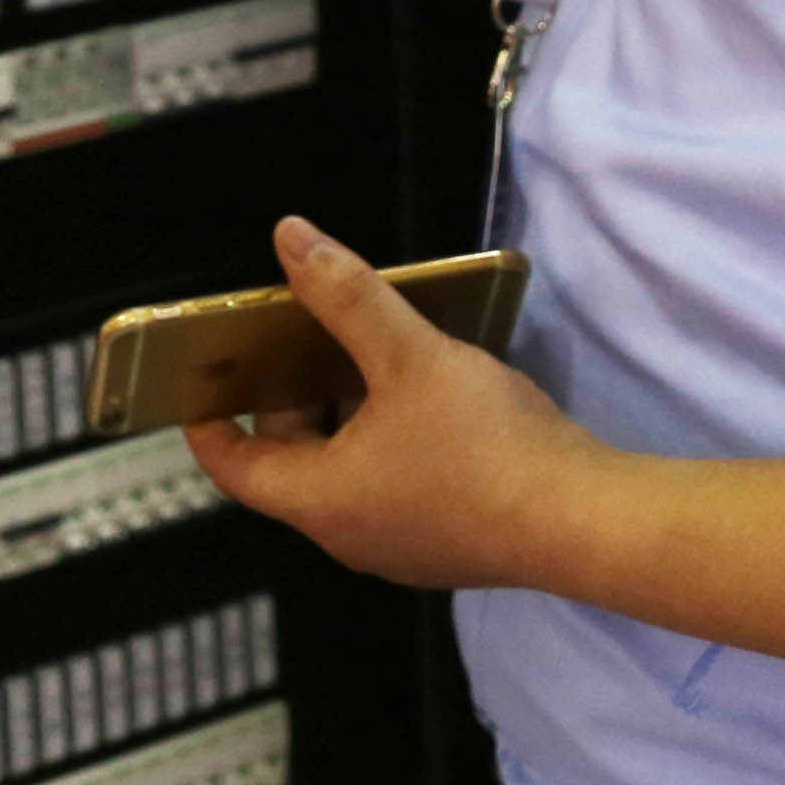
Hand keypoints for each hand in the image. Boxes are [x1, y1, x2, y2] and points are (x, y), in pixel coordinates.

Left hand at [185, 218, 605, 593]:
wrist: (584, 521)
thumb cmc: (484, 445)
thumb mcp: (409, 355)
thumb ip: (346, 295)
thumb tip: (290, 237)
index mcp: (321, 503)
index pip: (235, 469)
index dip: (209, 423)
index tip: (201, 382)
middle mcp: (350, 536)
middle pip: (294, 463)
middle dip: (295, 397)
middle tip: (305, 338)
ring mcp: (401, 547)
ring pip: (347, 473)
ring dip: (347, 416)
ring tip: (368, 352)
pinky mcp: (447, 543)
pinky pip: (392, 487)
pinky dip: (387, 440)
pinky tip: (425, 394)